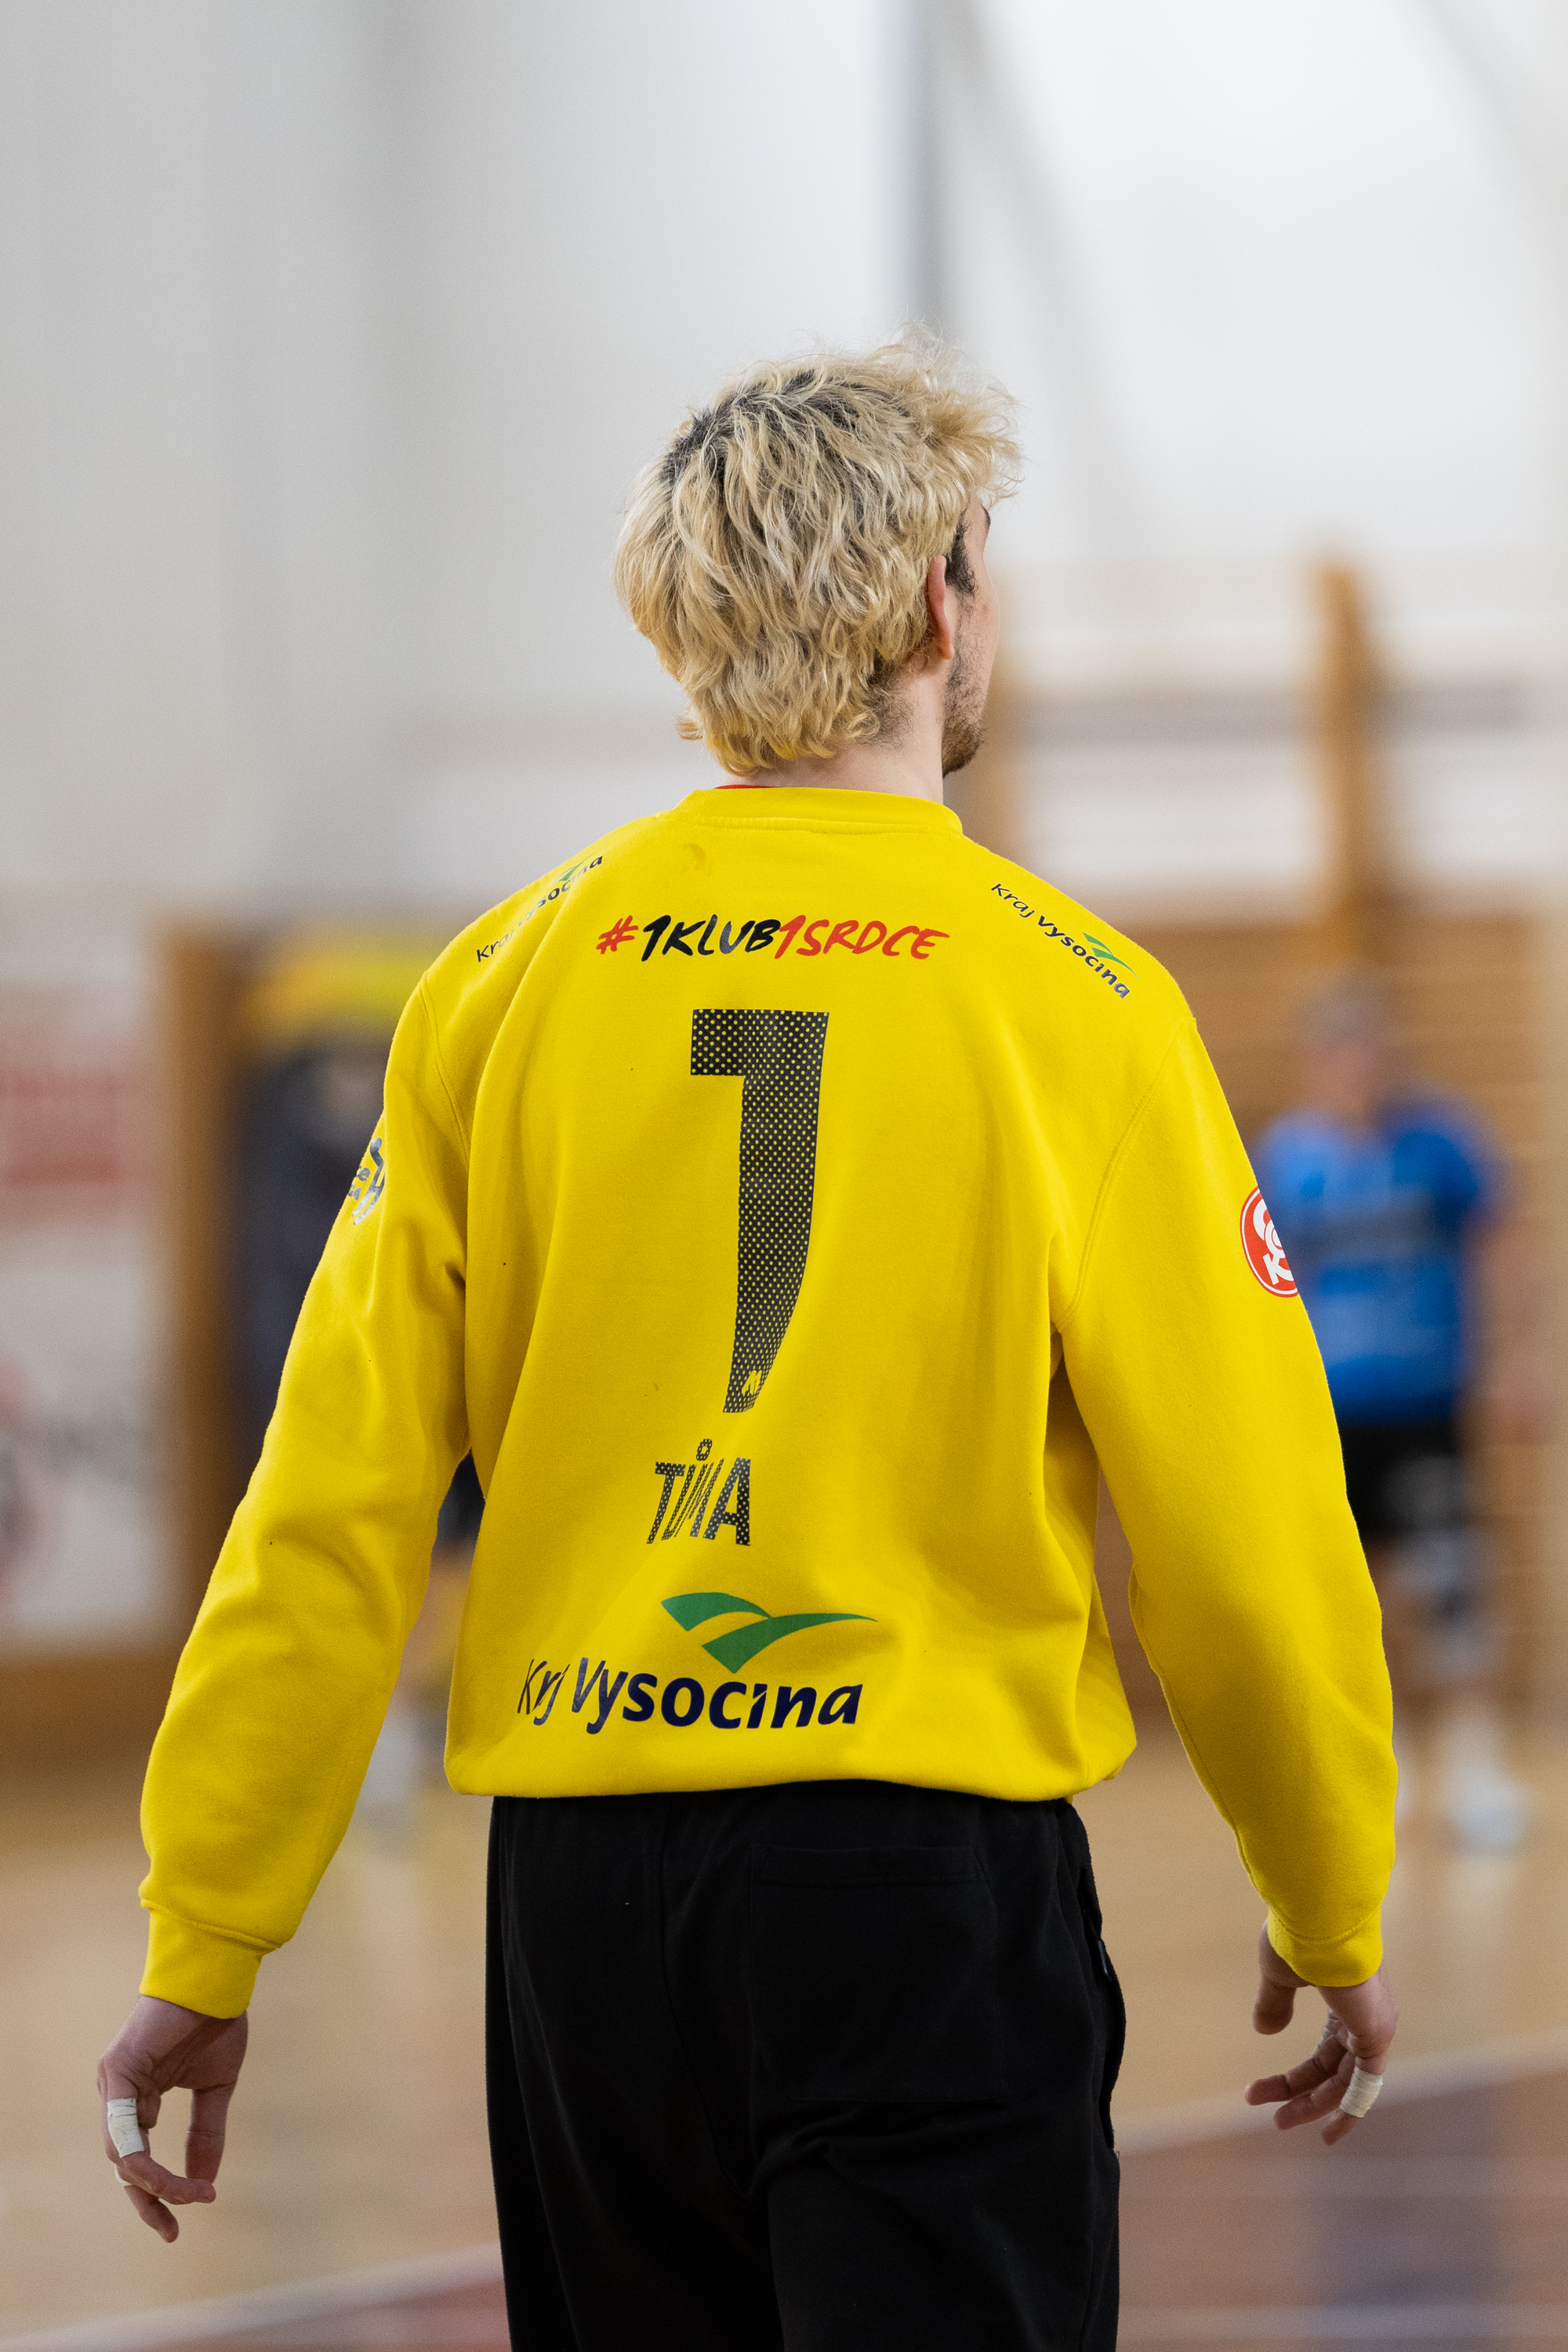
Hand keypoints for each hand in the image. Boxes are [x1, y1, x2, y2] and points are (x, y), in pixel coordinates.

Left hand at [97, 1994, 247, 2239]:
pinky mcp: (117, 2073)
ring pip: (121, 2155)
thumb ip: (206, 2133)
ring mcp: (113, 2084)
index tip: (184, 2219)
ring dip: (155, 2184)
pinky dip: (143, 2160)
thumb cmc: (215, 2023)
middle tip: (173, 2230)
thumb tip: (205, 2183)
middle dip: (149, 2201)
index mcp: (137, 2098)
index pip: (136, 2159)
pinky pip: (122, 2131)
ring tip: (192, 2194)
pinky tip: (169, 2177)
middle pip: (122, 2166)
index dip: (157, 2194)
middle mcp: (118, 2095)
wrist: (218, 1979)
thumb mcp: (216, 2089)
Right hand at [1243, 1927, 1397, 2147]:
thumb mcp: (1280, 1975)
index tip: (1260, 2093)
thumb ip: (1275, 2003)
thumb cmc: (1299, 1938)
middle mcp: (1366, 2019)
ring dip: (1312, 2105)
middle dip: (1299, 2095)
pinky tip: (1326, 2130)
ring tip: (1279, 2122)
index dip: (1296, 2079)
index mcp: (1347, 2002)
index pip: (1325, 2054)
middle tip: (1272, 2116)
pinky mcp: (1374, 2034)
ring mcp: (1374, 2027)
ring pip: (1344, 2082)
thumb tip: (1264, 2030)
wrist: (1319, 1919)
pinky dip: (1347, 2110)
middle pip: (1331, 2072)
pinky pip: (1363, 2085)